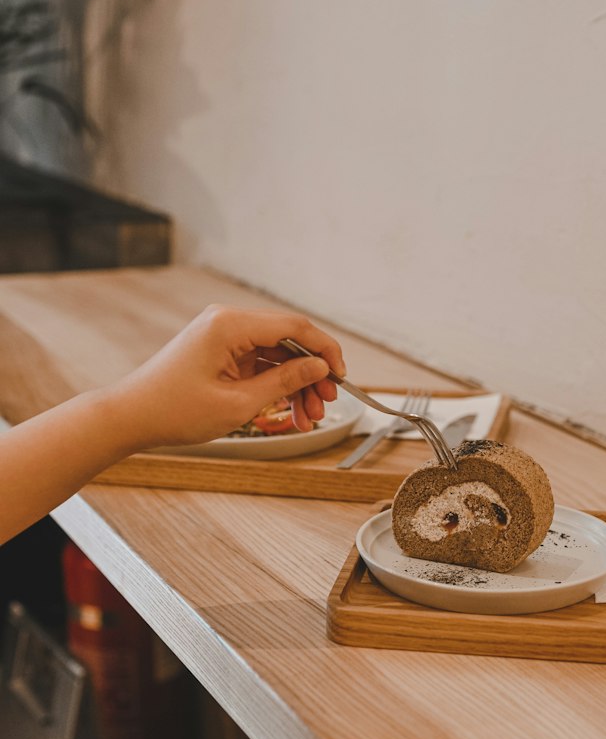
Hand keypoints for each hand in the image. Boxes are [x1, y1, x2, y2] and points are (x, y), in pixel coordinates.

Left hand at [105, 305, 346, 449]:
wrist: (130, 417)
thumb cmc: (174, 410)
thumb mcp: (238, 403)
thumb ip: (284, 381)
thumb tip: (319, 368)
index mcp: (231, 325)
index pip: (295, 327)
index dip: (325, 351)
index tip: (342, 377)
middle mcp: (228, 321)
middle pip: (288, 341)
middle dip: (312, 375)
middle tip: (326, 405)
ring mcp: (223, 335)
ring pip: (277, 354)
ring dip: (296, 384)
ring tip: (309, 417)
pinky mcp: (220, 350)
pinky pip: (260, 362)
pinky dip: (276, 384)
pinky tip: (290, 410)